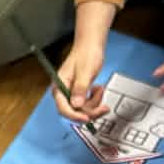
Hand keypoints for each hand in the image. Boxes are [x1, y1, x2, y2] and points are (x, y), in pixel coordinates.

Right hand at [54, 0, 114, 120]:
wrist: (91, 45)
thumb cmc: (86, 54)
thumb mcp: (85, 71)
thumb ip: (80, 88)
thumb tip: (76, 105)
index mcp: (59, 87)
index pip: (63, 108)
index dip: (75, 115)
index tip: (87, 118)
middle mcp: (63, 93)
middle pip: (74, 111)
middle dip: (90, 110)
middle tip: (104, 107)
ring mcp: (71, 94)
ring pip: (82, 109)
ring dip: (94, 103)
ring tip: (100, 89)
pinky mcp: (79, 93)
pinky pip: (87, 104)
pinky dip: (95, 100)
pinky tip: (98, 89)